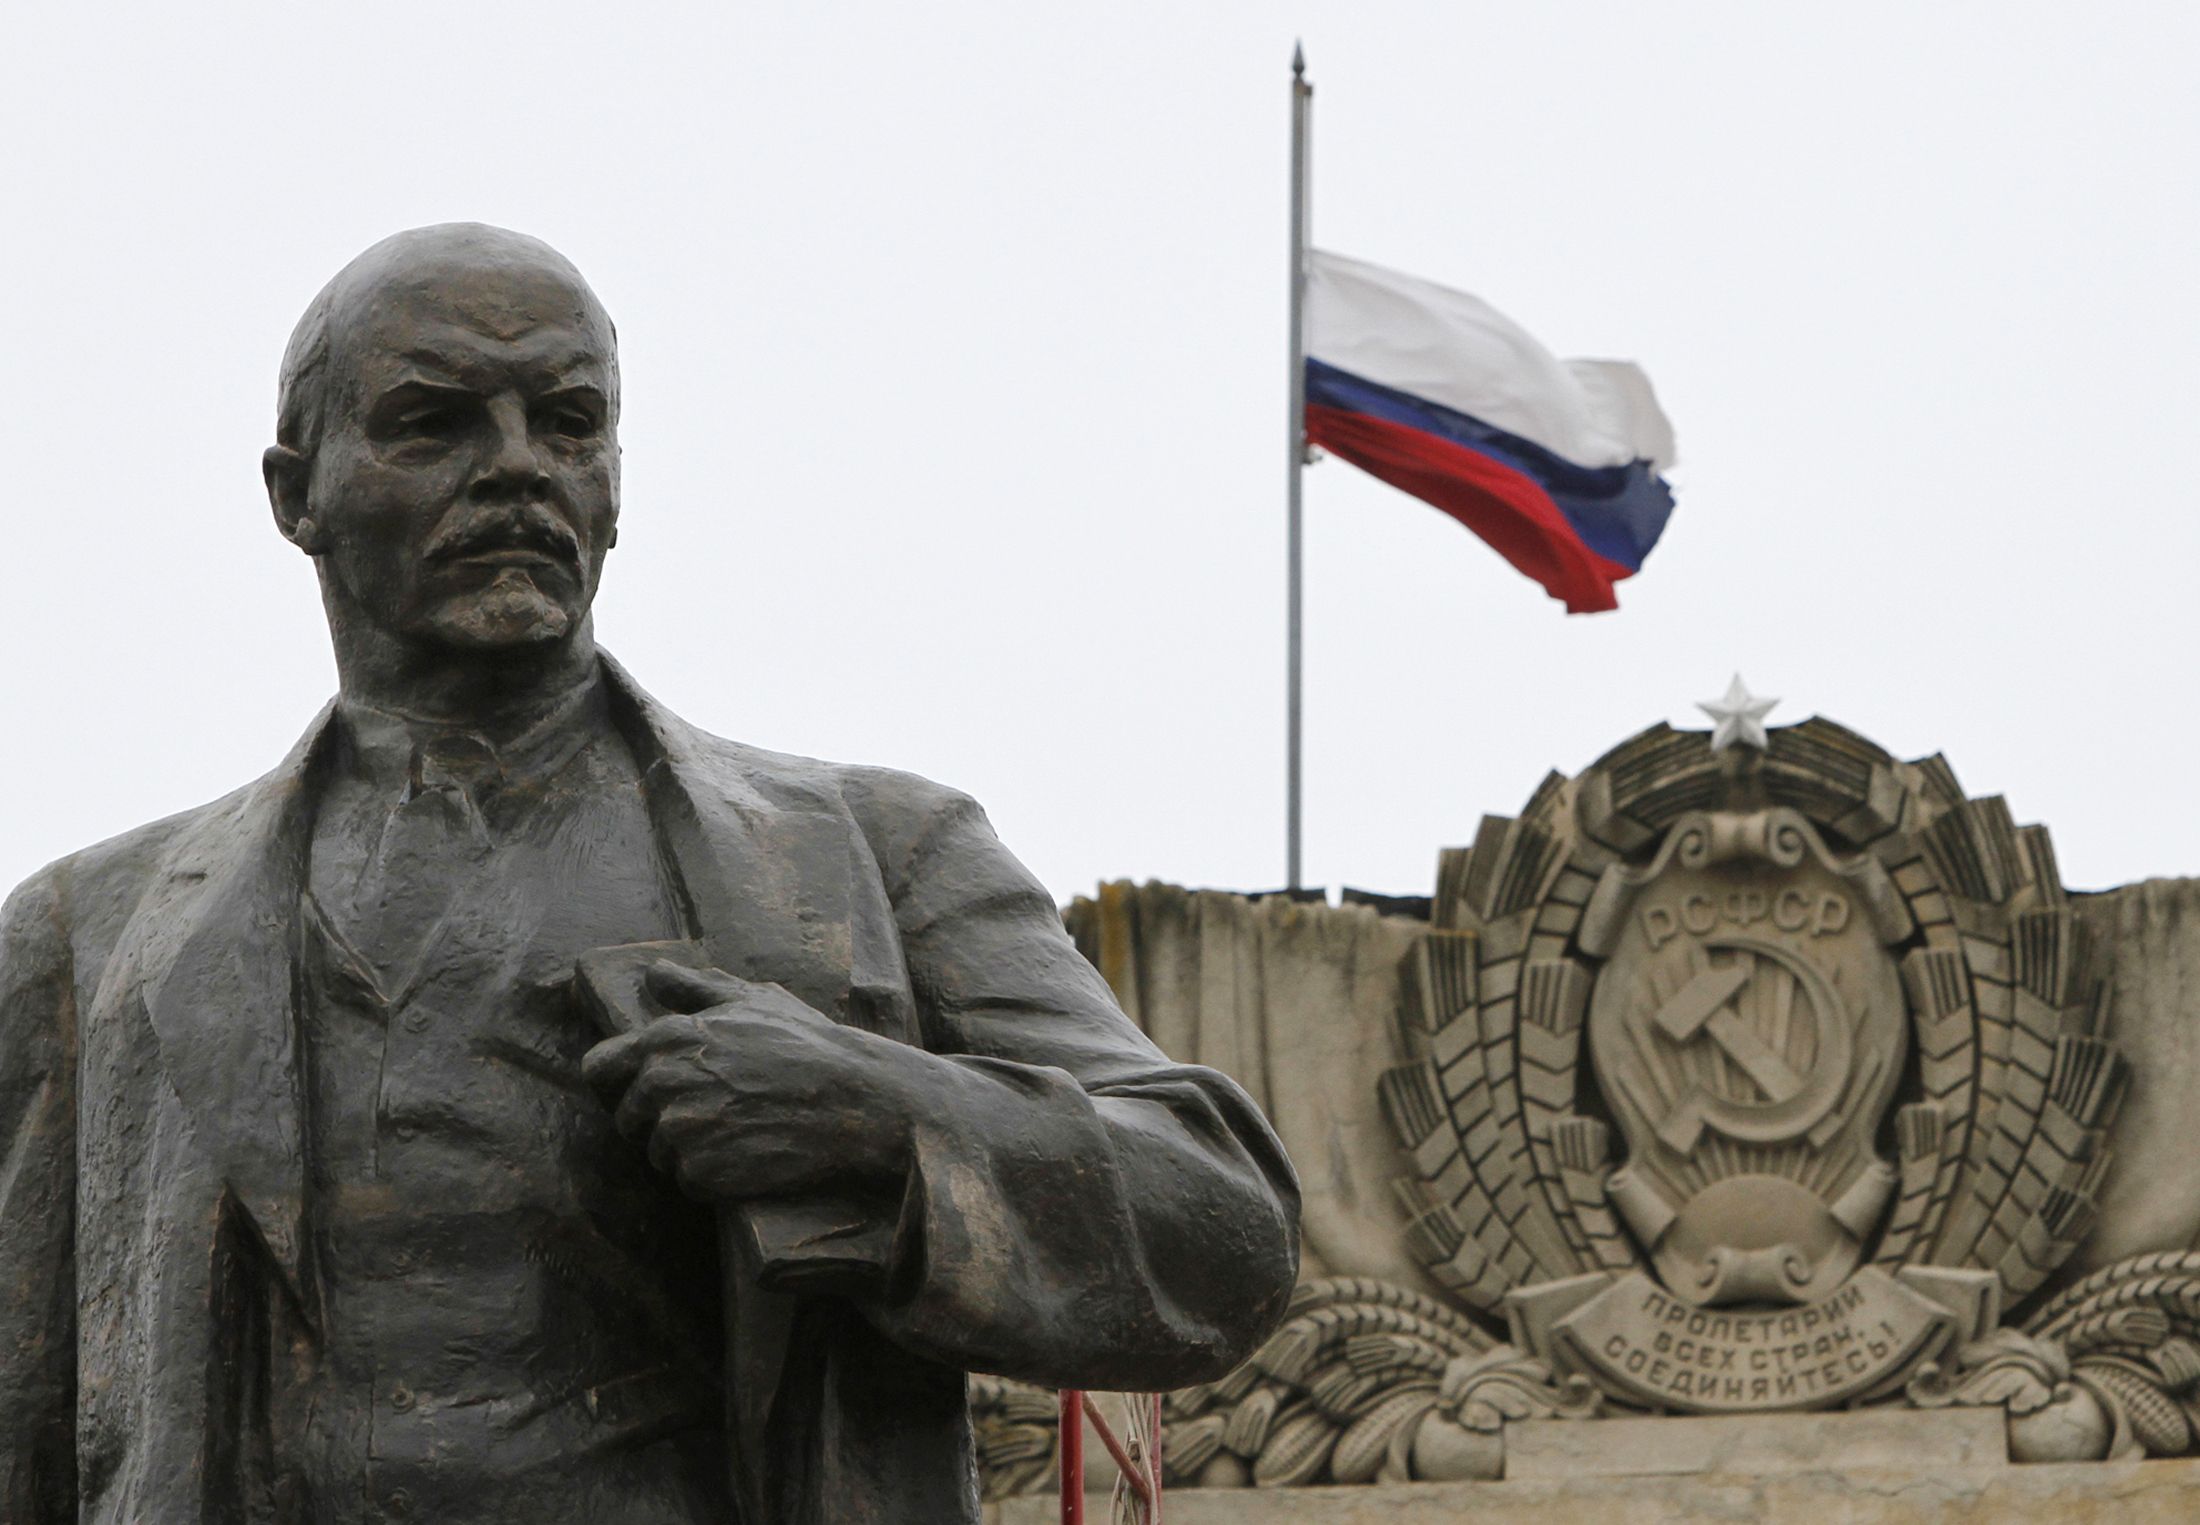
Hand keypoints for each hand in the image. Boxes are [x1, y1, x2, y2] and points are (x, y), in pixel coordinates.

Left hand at [581, 962, 919, 1202]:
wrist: (855, 1103)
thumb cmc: (808, 1048)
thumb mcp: (754, 1002)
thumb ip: (695, 987)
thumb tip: (655, 974)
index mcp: (666, 1037)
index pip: (599, 1069)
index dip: (622, 1083)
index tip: (653, 1092)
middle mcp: (662, 1081)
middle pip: (627, 1119)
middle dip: (661, 1122)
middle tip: (720, 1115)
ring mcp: (678, 1129)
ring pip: (657, 1154)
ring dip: (691, 1152)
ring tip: (742, 1132)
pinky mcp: (699, 1172)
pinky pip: (687, 1183)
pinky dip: (714, 1179)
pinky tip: (750, 1156)